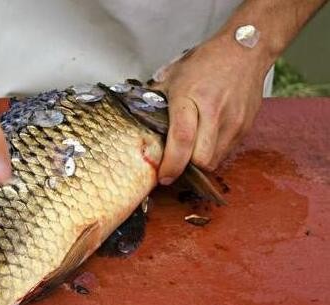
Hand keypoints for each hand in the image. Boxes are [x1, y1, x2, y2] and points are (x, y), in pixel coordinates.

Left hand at [152, 37, 267, 184]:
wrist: (245, 50)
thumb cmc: (207, 62)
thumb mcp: (173, 76)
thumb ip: (155, 99)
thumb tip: (138, 119)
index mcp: (190, 98)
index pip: (182, 140)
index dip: (171, 164)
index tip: (163, 176)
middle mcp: (214, 112)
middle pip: (201, 159)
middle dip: (186, 168)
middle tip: (174, 165)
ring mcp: (234, 122)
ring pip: (215, 160)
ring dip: (199, 162)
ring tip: (189, 152)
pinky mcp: (245, 127)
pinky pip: (226, 152)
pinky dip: (213, 153)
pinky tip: (205, 141)